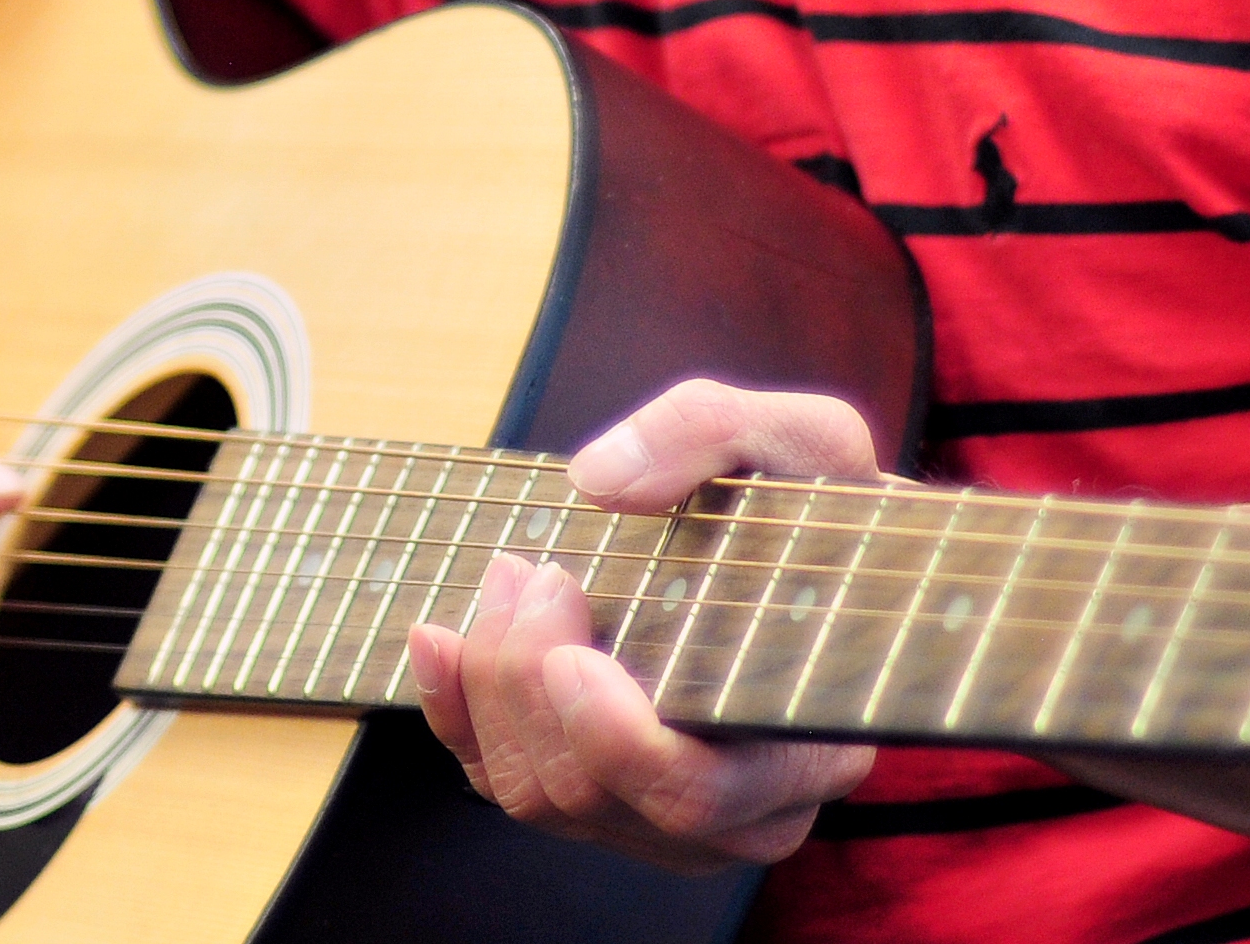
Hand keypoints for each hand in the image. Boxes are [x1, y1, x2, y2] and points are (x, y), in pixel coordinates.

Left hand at [407, 378, 882, 872]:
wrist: (812, 542)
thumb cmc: (813, 495)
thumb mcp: (801, 435)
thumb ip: (709, 433)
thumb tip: (600, 480)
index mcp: (805, 741)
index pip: (692, 794)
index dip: (614, 739)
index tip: (571, 655)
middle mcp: (742, 810)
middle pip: (592, 792)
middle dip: (531, 679)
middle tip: (535, 572)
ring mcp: (668, 817)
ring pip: (538, 798)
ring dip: (493, 686)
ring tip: (508, 576)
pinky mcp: (605, 795)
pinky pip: (506, 785)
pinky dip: (457, 714)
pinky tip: (436, 639)